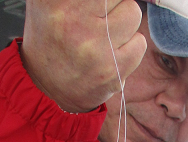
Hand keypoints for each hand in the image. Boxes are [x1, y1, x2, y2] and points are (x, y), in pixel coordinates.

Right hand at [21, 0, 146, 113]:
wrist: (50, 87)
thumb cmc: (53, 35)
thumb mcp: (47, 0)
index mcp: (55, 1)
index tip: (99, 6)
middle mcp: (74, 22)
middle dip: (112, 4)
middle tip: (98, 18)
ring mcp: (95, 48)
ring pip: (132, 12)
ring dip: (124, 20)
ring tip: (107, 33)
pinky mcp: (112, 70)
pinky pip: (140, 42)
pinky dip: (132, 45)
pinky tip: (114, 50)